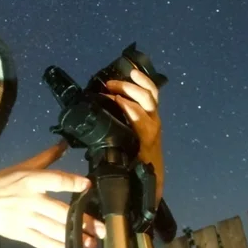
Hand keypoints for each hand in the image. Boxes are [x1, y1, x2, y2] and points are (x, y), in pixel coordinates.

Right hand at [0, 141, 106, 247]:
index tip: (88, 186)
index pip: (56, 180)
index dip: (73, 182)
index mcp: (32, 180)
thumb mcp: (23, 166)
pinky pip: (42, 242)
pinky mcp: (21, 234)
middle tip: (101, 229)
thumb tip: (65, 145)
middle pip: (60, 211)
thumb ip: (46, 158)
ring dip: (74, 238)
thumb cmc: (3, 182)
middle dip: (82, 221)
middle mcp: (31, 200)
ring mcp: (26, 219)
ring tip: (91, 244)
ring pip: (54, 230)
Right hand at [103, 68, 164, 203]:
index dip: (123, 103)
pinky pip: (152, 96)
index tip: (106, 97)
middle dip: (128, 89)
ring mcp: (154, 118)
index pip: (136, 114)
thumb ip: (111, 155)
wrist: (154, 175)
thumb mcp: (124, 165)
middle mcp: (152, 123)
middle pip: (146, 100)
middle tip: (109, 85)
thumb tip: (92, 147)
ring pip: (152, 95)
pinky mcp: (153, 115)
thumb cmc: (137, 170)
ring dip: (140, 82)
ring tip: (129, 72)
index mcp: (145, 135)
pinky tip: (135, 76)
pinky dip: (144, 84)